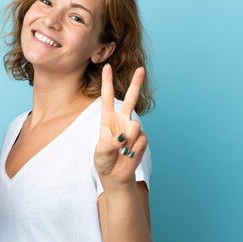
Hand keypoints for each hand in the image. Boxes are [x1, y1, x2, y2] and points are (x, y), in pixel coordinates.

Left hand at [94, 64, 147, 186]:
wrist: (115, 175)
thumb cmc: (104, 161)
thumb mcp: (100, 151)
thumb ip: (111, 142)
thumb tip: (125, 136)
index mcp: (107, 119)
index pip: (107, 97)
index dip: (107, 82)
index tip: (107, 66)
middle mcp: (121, 120)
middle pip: (130, 98)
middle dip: (136, 83)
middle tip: (141, 69)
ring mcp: (133, 129)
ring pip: (135, 126)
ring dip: (128, 140)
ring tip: (122, 151)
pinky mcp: (142, 138)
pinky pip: (140, 140)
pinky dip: (133, 149)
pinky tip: (128, 154)